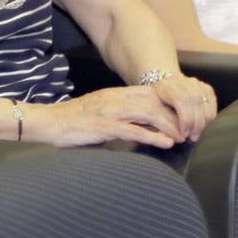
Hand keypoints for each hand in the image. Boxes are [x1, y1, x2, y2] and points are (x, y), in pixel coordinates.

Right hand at [24, 85, 186, 148]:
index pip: (152, 93)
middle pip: (156, 101)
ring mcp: (110, 112)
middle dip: (176, 116)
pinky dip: (152, 136)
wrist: (48, 122)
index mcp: (116, 94)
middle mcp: (116, 99)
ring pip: (149, 113)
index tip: (184, 119)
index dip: (172, 104)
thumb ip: (121, 116)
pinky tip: (165, 143)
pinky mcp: (103, 126)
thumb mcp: (101, 113)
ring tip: (181, 138)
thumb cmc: (72, 122)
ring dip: (169, 126)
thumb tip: (143, 126)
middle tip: (189, 131)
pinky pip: (133, 130)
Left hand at [147, 74, 216, 141]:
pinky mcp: (206, 88)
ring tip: (196, 133)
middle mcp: (184, 82)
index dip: (186, 120)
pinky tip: (203, 125)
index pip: (182, 101)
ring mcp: (197, 84)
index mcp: (168, 86)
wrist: (163, 80)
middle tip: (192, 137)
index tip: (184, 134)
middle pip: (196, 104)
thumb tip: (171, 134)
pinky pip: (212, 104)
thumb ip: (160, 115)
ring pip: (206, 104)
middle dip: (196, 124)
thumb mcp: (152, 104)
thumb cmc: (156, 97)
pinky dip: (210, 116)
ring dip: (204, 122)